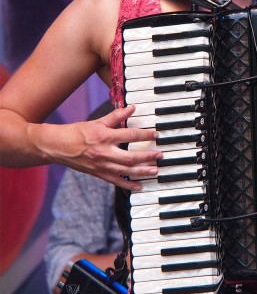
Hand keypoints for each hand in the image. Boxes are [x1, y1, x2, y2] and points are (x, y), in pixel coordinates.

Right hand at [29, 105, 161, 189]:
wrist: (58, 146)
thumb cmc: (78, 132)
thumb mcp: (98, 121)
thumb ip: (116, 116)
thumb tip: (132, 107)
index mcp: (105, 136)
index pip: (130, 135)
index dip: (145, 135)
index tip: (156, 135)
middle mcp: (105, 152)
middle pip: (131, 157)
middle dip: (148, 156)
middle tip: (161, 155)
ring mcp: (102, 165)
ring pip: (126, 171)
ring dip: (142, 171)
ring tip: (155, 171)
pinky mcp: (99, 174)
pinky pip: (116, 181)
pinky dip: (128, 185)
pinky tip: (139, 186)